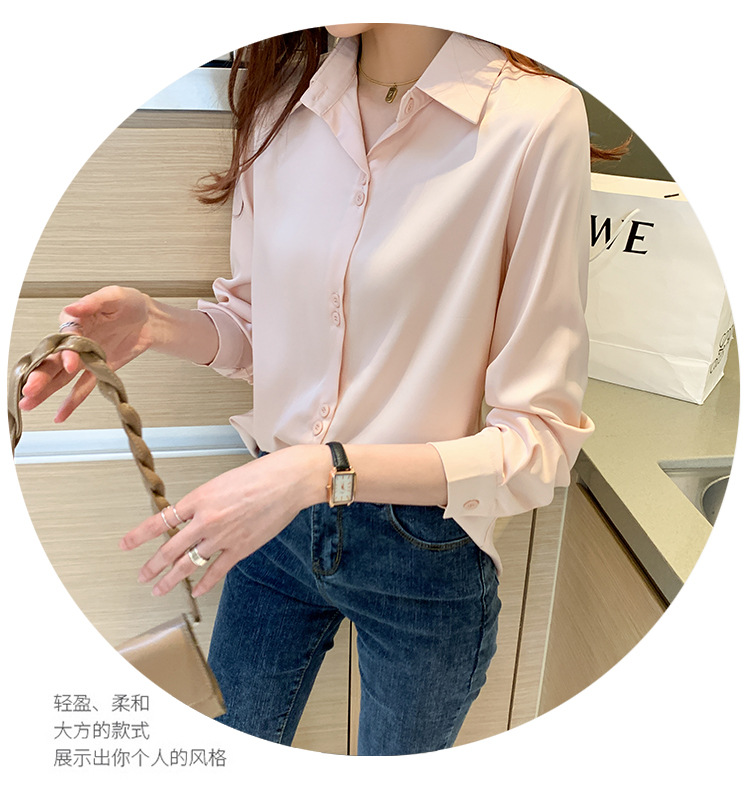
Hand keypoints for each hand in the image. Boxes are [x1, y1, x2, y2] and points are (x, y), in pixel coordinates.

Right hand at [19, 286, 151, 421]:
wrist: (148, 319)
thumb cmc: (129, 303)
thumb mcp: (113, 296)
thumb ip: (93, 302)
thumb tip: (73, 308)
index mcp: (75, 321)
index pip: (65, 338)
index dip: (66, 352)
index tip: (72, 363)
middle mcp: (75, 341)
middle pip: (54, 360)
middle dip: (41, 376)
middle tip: (29, 390)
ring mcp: (86, 358)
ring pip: (61, 377)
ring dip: (46, 391)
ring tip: (29, 404)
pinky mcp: (99, 370)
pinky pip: (83, 388)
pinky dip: (72, 402)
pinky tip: (60, 414)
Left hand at [120, 446, 328, 596]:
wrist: (288, 481)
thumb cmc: (261, 475)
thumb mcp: (223, 482)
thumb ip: (205, 501)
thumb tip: (193, 516)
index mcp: (200, 498)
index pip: (161, 519)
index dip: (140, 534)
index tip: (126, 544)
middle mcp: (207, 519)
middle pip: (170, 548)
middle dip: (153, 565)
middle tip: (142, 575)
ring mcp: (223, 537)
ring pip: (189, 563)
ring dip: (171, 579)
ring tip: (159, 588)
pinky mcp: (241, 548)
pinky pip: (217, 571)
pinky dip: (205, 583)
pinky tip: (196, 590)